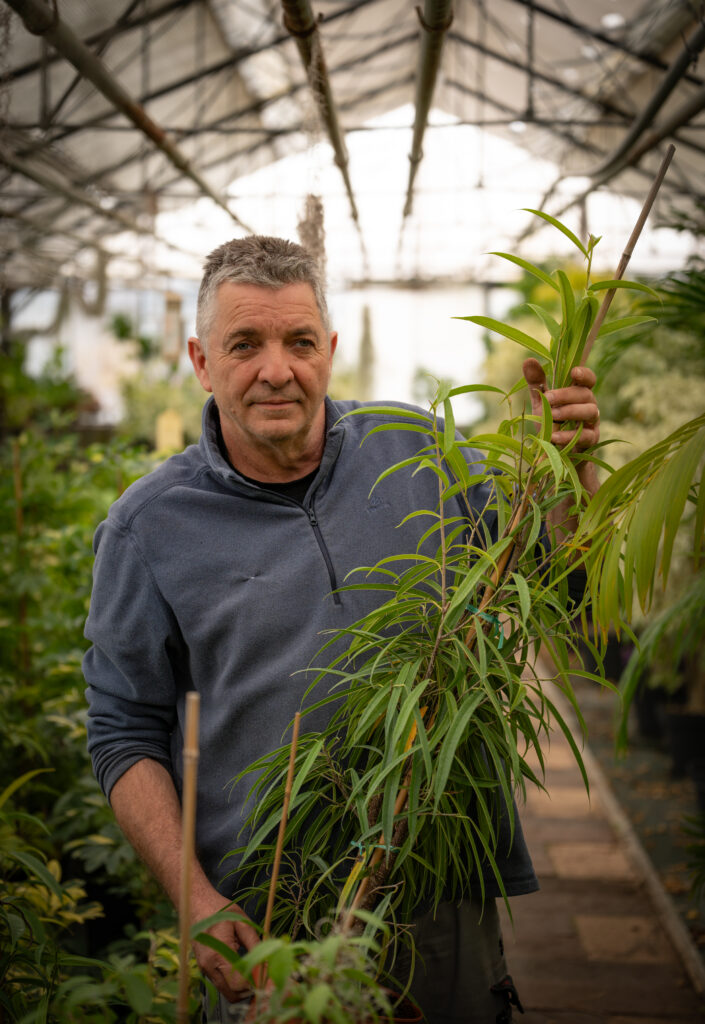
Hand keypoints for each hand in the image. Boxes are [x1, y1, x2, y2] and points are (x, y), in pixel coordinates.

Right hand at [192, 890, 259, 1002]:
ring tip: (255, 973)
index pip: (238, 984)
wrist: (196, 905)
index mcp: (218, 954)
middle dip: (250, 990)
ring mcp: (205, 970)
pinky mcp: (205, 970)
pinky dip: (234, 983)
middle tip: (264, 978)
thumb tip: (269, 964)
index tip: (268, 977)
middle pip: (233, 994)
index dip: (255, 983)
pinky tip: (244, 970)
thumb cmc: (220, 910)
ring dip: (242, 988)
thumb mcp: (242, 923)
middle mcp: (209, 967)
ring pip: (227, 993)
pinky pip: (222, 985)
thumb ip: (255, 945)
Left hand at [523, 358, 599, 496]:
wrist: (557, 455)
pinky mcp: (591, 441)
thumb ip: (537, 383)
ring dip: (570, 411)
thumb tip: (528, 360)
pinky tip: (554, 436)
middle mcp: (589, 405)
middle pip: (586, 394)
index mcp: (578, 393)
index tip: (574, 372)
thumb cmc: (552, 424)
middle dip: (566, 394)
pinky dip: (569, 435)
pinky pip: (586, 435)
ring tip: (552, 415)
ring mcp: (592, 423)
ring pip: (591, 411)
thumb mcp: (542, 403)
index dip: (584, 374)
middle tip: (548, 398)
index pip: (588, 379)